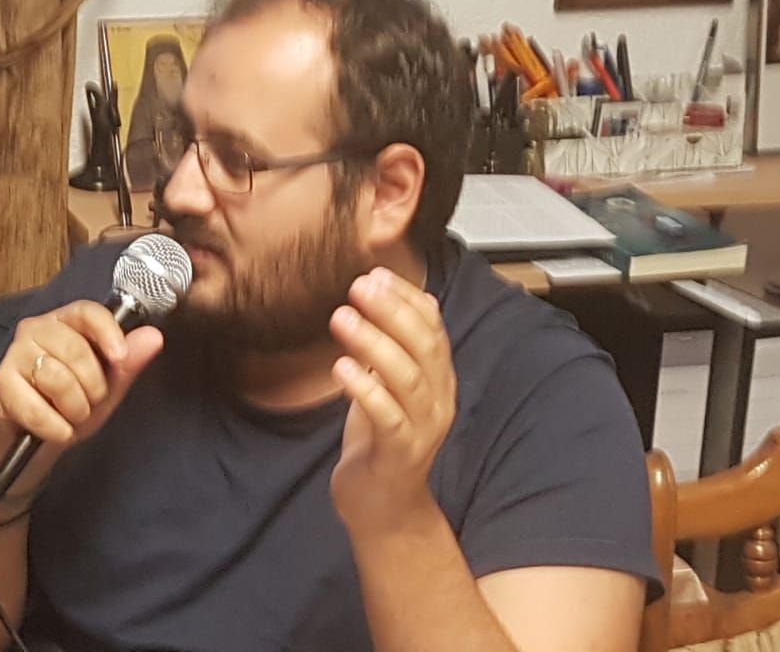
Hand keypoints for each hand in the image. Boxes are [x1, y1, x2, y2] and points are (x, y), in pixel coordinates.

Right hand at [0, 300, 163, 495]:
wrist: (34, 440)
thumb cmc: (70, 404)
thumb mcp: (107, 386)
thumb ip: (129, 362)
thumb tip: (153, 337)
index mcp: (65, 321)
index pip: (87, 312)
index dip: (107, 332)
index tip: (120, 357)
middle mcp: (36, 329)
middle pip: (75, 349)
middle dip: (92, 388)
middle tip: (90, 403)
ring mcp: (15, 354)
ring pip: (57, 379)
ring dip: (73, 409)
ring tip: (71, 415)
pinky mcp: (1, 383)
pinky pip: (36, 407)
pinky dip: (54, 427)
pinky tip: (57, 430)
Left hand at [328, 266, 455, 539]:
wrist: (382, 506)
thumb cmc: (379, 438)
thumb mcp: (385, 383)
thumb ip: (386, 344)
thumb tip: (376, 292)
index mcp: (437, 379)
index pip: (433, 327)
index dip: (407, 298)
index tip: (376, 274)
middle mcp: (439, 400)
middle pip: (424, 347)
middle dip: (392, 311)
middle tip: (358, 287)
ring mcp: (423, 429)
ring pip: (407, 379)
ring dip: (374, 343)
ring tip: (342, 318)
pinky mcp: (401, 454)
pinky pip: (388, 417)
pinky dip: (366, 389)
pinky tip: (341, 368)